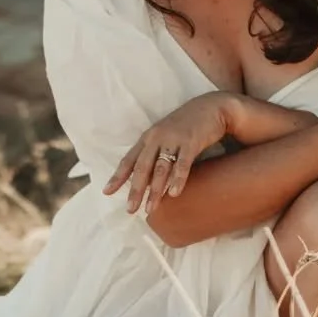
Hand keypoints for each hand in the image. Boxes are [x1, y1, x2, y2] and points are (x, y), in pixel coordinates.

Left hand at [104, 93, 235, 216]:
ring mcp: (174, 139)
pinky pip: (183, 163)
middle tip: (130, 209)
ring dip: (155, 190)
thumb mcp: (165, 136)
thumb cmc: (186, 126)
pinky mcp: (191, 141)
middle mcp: (157, 138)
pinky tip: (173, 193)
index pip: (129, 160)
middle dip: (136, 189)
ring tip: (150, 208)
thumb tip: (145, 181)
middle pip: (143, 167)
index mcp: (148, 138)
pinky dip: (177, 178)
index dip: (118, 176)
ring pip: (161, 168)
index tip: (107, 192)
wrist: (211, 107)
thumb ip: (155, 154)